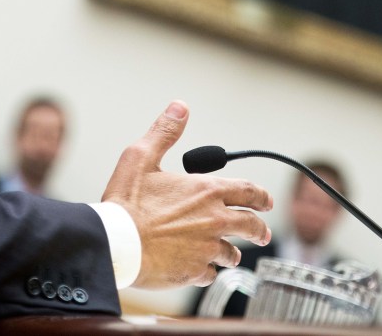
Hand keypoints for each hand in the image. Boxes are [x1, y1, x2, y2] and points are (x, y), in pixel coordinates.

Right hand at [102, 101, 271, 288]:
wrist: (115, 243)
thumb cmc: (126, 202)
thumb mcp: (141, 157)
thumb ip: (164, 132)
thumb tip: (179, 108)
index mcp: (206, 191)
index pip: (249, 192)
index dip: (261, 196)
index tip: (266, 202)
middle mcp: (214, 220)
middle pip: (251, 226)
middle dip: (260, 230)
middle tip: (262, 233)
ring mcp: (206, 249)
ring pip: (231, 253)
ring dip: (230, 251)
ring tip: (226, 253)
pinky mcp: (194, 272)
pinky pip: (210, 274)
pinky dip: (207, 270)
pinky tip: (199, 268)